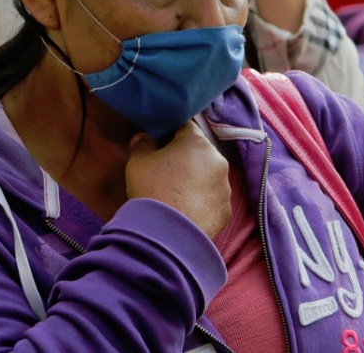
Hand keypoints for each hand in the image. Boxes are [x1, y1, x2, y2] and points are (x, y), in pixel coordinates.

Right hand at [125, 121, 231, 238]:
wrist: (166, 235)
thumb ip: (141, 144)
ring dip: (195, 181)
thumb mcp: (138, 162)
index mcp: (197, 143)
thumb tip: (144, 138)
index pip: (185, 128)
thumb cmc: (152, 190)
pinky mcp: (225, 211)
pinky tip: (185, 211)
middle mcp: (218, 161)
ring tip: (175, 196)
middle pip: (199, 153)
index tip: (159, 146)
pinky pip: (212, 200)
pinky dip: (201, 202)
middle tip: (165, 173)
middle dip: (184, 159)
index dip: (170, 135)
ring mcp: (225, 188)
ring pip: (208, 177)